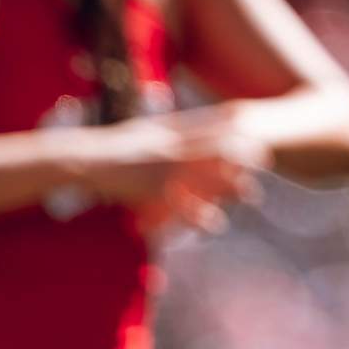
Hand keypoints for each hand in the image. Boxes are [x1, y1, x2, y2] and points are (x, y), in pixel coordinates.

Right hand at [82, 113, 269, 234]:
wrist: (82, 159)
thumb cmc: (109, 148)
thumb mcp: (139, 133)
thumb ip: (159, 131)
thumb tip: (170, 125)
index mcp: (166, 133)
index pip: (205, 126)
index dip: (230, 126)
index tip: (252, 124)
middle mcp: (169, 148)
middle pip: (213, 149)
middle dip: (241, 155)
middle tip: (266, 159)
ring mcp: (162, 169)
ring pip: (204, 178)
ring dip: (229, 187)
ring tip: (252, 196)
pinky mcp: (151, 190)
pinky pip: (181, 205)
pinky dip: (198, 215)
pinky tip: (215, 224)